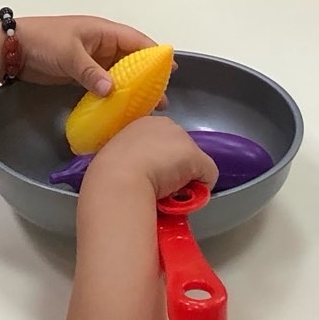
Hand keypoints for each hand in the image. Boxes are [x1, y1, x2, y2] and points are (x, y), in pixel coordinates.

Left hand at [9, 15, 154, 96]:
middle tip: (162, 98)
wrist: (12, 49)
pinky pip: (103, 84)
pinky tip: (122, 108)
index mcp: (103, 32)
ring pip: (118, 74)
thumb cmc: (44, 42)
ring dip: (132, 89)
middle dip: (147, 77)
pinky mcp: (81, 74)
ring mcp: (91, 60)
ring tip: (148, 108)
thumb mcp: (69, 54)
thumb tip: (112, 91)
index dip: (154, 54)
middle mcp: (101, 44)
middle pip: (131, 60)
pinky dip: (114, 94)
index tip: (170, 70)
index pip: (136, 41)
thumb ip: (91, 73)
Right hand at [82, 114, 216, 203]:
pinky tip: (182, 197)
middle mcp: (165, 124)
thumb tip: (142, 171)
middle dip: (173, 167)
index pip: (159, 140)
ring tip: (166, 192)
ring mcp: (183, 140)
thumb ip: (131, 158)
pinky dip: (200, 189)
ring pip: (191, 163)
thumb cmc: (110, 171)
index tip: (147, 173)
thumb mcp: (118, 157)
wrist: (119, 178)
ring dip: (182, 178)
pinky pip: (208, 176)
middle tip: (156, 185)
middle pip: (178, 149)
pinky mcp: (196, 157)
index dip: (156, 158)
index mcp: (142, 123)